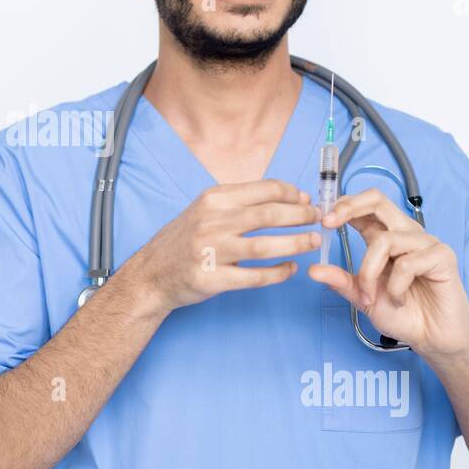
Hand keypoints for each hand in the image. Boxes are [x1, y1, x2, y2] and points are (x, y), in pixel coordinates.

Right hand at [131, 179, 321, 314]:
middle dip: (300, 216)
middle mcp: (212, 222)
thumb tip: (287, 197)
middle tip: (317, 220)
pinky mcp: (213, 279)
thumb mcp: (205, 210)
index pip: (263, 189)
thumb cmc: (184, 240)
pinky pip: (254, 277)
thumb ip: (239, 202)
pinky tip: (290, 269)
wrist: (152, 273)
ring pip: (264, 246)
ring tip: (313, 242)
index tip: (306, 200)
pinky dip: (277, 273)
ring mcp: (211, 251)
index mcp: (213, 199)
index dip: (291, 194)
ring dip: (295, 243)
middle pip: (268, 215)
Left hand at [306, 188, 468, 359]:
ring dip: (369, 273)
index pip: (365, 207)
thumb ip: (341, 282)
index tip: (322, 219)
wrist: (431, 337)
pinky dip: (395, 287)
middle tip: (329, 223)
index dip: (342, 205)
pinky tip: (399, 300)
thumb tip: (313, 270)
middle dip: (349, 207)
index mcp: (386, 237)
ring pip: (385, 241)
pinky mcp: (442, 256)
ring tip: (371, 297)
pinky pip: (407, 264)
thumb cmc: (402, 314)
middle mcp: (405, 234)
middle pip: (377, 200)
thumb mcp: (362, 298)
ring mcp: (425, 243)